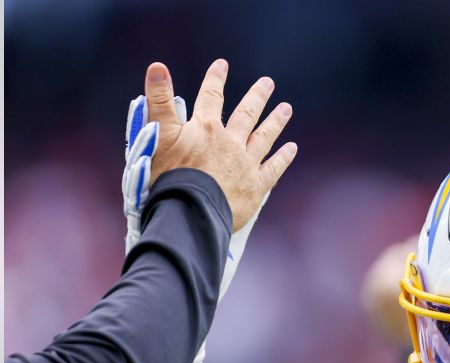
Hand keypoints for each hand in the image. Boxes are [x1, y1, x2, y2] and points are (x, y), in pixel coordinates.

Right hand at [144, 59, 295, 231]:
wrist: (190, 210)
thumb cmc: (170, 175)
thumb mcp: (159, 134)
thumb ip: (159, 100)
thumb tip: (157, 65)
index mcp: (205, 129)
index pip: (211, 97)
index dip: (215, 79)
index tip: (222, 65)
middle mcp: (230, 142)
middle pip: (246, 114)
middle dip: (257, 96)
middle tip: (268, 83)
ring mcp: (245, 163)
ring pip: (264, 137)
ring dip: (275, 121)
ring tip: (286, 108)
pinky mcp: (255, 187)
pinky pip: (273, 168)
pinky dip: (283, 157)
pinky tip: (292, 148)